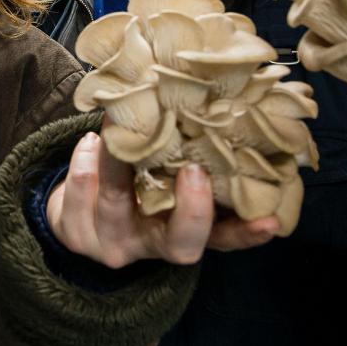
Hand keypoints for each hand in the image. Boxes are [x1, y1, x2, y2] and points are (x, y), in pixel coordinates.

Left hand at [46, 130, 281, 267]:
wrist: (80, 210)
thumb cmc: (137, 180)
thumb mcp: (166, 173)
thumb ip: (192, 153)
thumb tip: (229, 100)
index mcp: (183, 231)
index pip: (224, 240)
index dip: (247, 234)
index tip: (270, 220)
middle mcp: (153, 244)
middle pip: (180, 245)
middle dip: (191, 210)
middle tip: (196, 169)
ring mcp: (114, 243)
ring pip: (118, 207)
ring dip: (118, 163)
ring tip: (119, 125)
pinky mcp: (77, 235)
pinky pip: (78, 198)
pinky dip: (83, 164)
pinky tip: (91, 141)